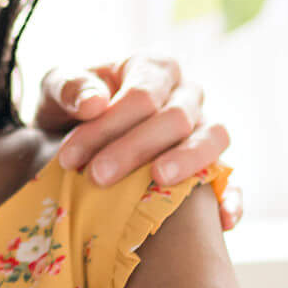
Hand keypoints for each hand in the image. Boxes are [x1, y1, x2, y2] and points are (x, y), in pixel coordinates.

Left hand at [35, 54, 239, 219]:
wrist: (72, 141)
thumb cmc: (69, 111)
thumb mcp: (55, 92)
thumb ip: (67, 87)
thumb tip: (94, 104)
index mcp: (152, 67)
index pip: (140, 94)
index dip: (107, 126)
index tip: (70, 157)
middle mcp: (185, 93)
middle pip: (175, 117)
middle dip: (135, 148)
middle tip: (98, 177)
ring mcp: (204, 128)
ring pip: (213, 138)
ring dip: (187, 161)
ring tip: (159, 179)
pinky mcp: (214, 164)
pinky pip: (232, 180)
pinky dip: (231, 197)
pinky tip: (222, 219)